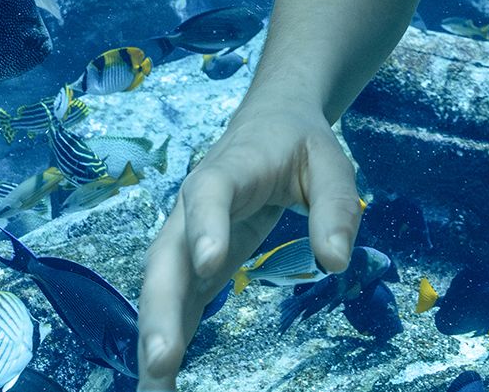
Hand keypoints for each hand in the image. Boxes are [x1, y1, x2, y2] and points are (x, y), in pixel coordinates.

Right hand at [135, 100, 361, 388]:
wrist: (269, 123)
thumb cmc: (299, 143)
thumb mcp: (330, 161)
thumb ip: (336, 205)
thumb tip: (335, 261)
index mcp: (228, 170)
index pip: (209, 194)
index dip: (205, 226)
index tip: (209, 264)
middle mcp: (191, 207)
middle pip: (166, 257)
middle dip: (160, 310)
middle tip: (161, 362)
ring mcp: (185, 238)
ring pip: (161, 288)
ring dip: (154, 337)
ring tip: (153, 391)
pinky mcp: (193, 265)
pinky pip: (175, 304)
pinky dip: (167, 340)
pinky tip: (162, 383)